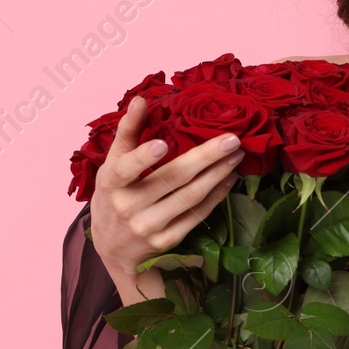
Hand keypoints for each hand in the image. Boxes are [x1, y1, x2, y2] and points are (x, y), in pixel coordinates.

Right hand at [87, 95, 244, 274]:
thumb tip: (141, 100)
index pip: (124, 170)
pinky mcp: (166, 241)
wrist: (113, 249)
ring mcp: (148, 227)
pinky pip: (197, 215)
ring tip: (237, 155)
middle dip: (206, 157)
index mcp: (111, 184)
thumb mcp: (112, 164)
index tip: (161, 145)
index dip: (141, 158)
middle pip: (172, 179)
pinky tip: (229, 179)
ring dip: (218, 174)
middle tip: (232, 140)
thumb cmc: (114, 196)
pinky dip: (216, 196)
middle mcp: (129, 207)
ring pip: (190, 197)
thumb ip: (128, 131)